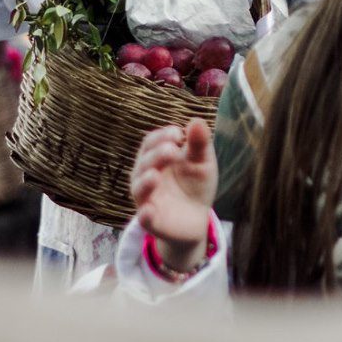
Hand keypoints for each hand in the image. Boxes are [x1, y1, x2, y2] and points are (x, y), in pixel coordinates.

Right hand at [130, 120, 219, 271]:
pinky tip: (148, 210)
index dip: (161, 136)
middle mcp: (146, 176)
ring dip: (145, 181)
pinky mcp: (152, 221)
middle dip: (157, 155)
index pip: (150, 142)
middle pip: (144, 162)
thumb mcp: (203, 162)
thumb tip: (196, 120)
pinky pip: (144, 218)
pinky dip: (144, 215)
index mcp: (156, 158)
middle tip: (172, 150)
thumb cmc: (196, 184)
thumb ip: (200, 143)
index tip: (178, 133)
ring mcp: (147, 199)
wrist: (198, 218)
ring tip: (155, 175)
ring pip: (138, 189)